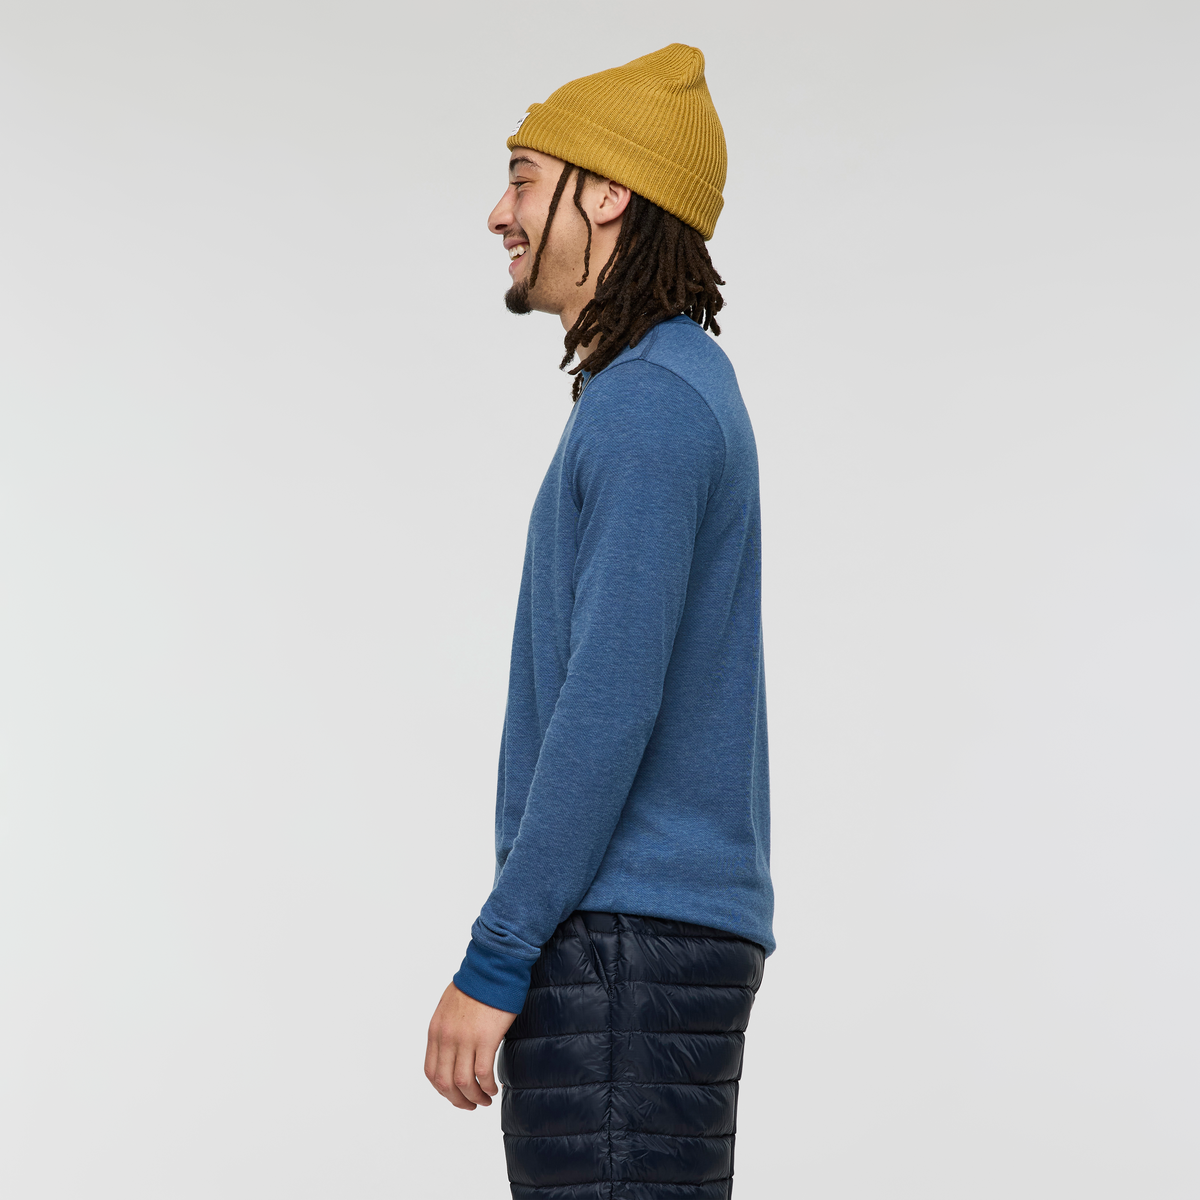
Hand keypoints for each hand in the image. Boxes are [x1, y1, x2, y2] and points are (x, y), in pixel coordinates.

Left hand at [424, 982, 517, 1109]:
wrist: (492, 968)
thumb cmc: (476, 985)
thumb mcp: (449, 1008)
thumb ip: (447, 1030)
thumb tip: (453, 1050)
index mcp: (436, 1031)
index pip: (431, 1071)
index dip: (442, 1090)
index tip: (454, 1095)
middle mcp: (447, 1038)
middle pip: (444, 1083)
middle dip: (457, 1100)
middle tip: (470, 1105)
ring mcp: (465, 1039)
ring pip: (463, 1083)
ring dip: (474, 1098)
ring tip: (485, 1100)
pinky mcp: (486, 1038)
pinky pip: (483, 1074)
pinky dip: (487, 1087)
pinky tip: (494, 1088)